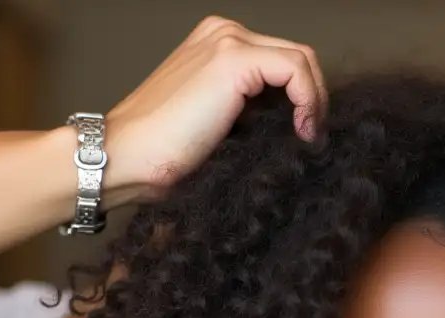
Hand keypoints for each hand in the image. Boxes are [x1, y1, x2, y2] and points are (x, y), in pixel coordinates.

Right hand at [104, 17, 326, 201]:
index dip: (304, 97)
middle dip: (314, 98)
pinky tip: (302, 129)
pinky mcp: (233, 59)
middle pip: (296, 56)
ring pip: (301, 59)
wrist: (129, 155)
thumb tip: (293, 124)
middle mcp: (223, 33)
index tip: (306, 135)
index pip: (282, 61)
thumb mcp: (220, 125)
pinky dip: (309, 100)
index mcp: (217, 45)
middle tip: (312, 137)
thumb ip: (251, 113)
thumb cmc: (165, 153)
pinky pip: (295, 69)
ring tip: (307, 137)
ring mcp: (227, 41)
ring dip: (315, 101)